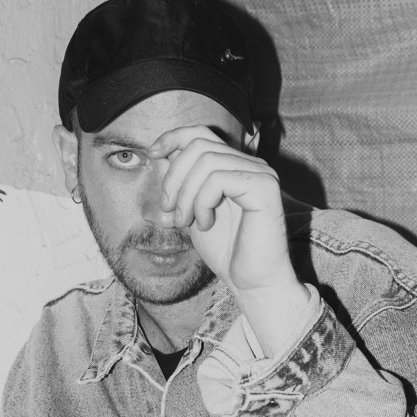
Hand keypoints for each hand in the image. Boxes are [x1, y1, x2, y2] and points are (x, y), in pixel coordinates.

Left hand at [148, 125, 296, 293]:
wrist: (251, 282)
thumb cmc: (225, 249)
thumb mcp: (192, 210)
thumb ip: (182, 183)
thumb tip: (159, 155)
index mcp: (234, 166)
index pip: (201, 134)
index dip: (173, 137)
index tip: (152, 153)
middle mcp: (250, 164)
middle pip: (199, 145)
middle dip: (174, 177)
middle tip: (169, 209)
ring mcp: (260, 173)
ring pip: (206, 162)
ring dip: (185, 195)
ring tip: (186, 221)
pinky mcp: (264, 187)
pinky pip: (218, 179)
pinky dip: (202, 202)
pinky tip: (205, 224)